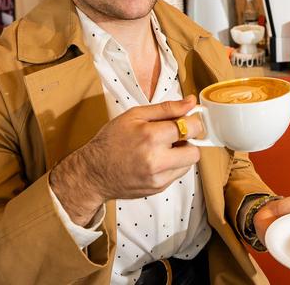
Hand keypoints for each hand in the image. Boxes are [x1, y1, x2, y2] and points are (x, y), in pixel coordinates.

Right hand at [49, 95, 203, 225]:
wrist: (94, 172)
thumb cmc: (111, 140)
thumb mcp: (135, 115)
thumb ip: (166, 108)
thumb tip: (191, 102)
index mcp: (151, 136)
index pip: (191, 128)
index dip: (192, 122)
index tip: (186, 120)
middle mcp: (157, 159)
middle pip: (195, 151)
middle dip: (188, 141)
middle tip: (174, 136)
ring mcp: (158, 177)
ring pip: (188, 164)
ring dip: (181, 154)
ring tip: (162, 148)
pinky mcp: (158, 188)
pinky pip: (177, 174)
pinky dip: (172, 165)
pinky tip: (156, 160)